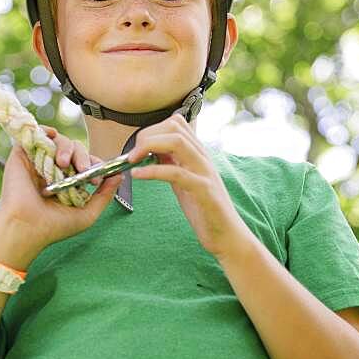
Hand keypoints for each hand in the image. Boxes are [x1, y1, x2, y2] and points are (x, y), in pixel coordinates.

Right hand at [0, 126, 122, 260]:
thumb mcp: (88, 214)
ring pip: (60, 140)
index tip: (96, 178)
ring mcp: (39, 161)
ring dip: (67, 149)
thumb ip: (105, 195)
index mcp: (68, 182)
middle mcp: (54, 170)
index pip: (86, 162)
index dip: (94, 164)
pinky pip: (38, 133)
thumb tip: (119, 176)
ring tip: (62, 164)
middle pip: (76, 149)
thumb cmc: (55, 226)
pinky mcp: (23, 155)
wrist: (26, 228)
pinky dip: (47, 131)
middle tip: (82, 170)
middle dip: (83, 157)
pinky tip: (52, 139)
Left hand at [128, 114, 245, 257]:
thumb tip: (152, 150)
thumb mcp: (184, 181)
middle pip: (174, 127)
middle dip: (147, 135)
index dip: (152, 129)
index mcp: (198, 154)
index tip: (137, 147)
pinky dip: (152, 171)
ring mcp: (204, 173)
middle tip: (131, 155)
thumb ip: (172, 163)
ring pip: (177, 142)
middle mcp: (203, 158)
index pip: (176, 123)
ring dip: (148, 146)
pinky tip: (138, 175)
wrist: (227, 235)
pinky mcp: (204, 191)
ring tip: (132, 160)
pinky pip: (176, 173)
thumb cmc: (205, 209)